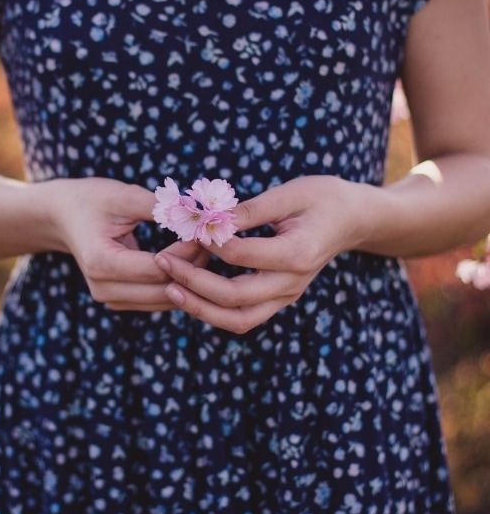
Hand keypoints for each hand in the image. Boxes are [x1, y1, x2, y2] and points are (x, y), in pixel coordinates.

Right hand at [49, 177, 209, 310]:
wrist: (63, 217)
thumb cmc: (92, 201)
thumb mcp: (122, 195)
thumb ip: (158, 207)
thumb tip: (197, 213)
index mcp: (101, 262)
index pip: (159, 268)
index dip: (188, 251)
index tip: (206, 230)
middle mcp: (104, 289)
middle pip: (165, 290)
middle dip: (194, 266)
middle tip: (214, 240)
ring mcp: (111, 300)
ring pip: (166, 300)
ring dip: (190, 278)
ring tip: (205, 248)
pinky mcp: (121, 302)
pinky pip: (159, 300)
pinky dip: (179, 283)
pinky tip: (191, 260)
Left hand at [154, 176, 363, 331]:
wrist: (352, 220)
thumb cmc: (322, 198)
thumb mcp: (289, 193)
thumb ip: (249, 210)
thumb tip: (209, 218)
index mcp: (296, 253)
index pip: (239, 255)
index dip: (207, 241)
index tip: (185, 226)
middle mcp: (292, 283)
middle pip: (234, 298)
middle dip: (192, 282)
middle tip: (162, 261)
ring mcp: (287, 296)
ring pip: (238, 319)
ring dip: (200, 308)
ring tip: (169, 289)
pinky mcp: (280, 299)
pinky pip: (244, 317)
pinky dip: (215, 310)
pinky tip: (191, 293)